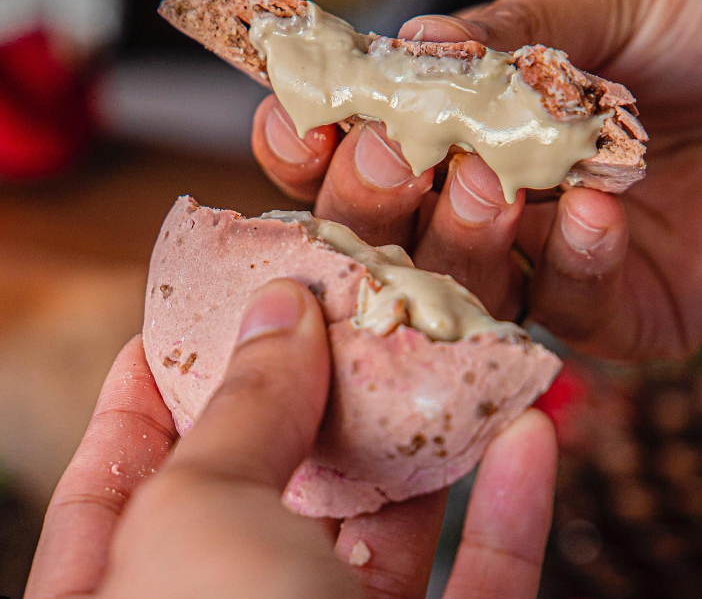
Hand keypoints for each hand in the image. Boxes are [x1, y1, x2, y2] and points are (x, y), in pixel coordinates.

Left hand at [26, 279, 555, 598]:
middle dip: (306, 388)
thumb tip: (275, 311)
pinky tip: (524, 434)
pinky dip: (510, 508)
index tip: (200, 306)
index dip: (156, 380)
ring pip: (384, 524)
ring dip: (420, 436)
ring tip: (438, 352)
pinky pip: (486, 581)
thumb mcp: (199, 526)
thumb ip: (239, 415)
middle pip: (269, 479)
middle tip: (337, 308)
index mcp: (127, 597)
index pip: (122, 468)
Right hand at [251, 0, 701, 361]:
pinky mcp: (612, 314)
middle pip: (390, 233)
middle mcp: (491, 205)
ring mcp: (544, 265)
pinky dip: (571, 263)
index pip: (364, 150)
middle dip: (369, 198)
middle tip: (383, 150)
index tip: (295, 119)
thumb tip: (406, 49)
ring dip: (460, 235)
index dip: (316, 145)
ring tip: (489, 178)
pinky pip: (567, 307)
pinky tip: (594, 211)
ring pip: (460, 283)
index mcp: (468, 128)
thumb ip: (508, 27)